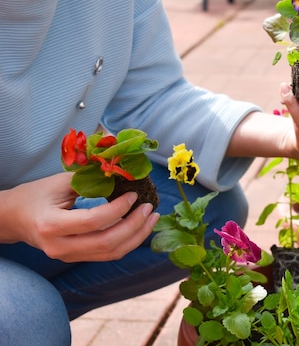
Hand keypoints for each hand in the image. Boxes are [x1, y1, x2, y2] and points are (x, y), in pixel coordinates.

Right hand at [0, 173, 158, 261]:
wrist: (12, 219)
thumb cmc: (35, 195)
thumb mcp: (58, 182)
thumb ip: (90, 179)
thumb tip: (123, 172)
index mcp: (52, 225)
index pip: (94, 221)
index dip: (119, 209)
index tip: (134, 195)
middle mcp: (60, 247)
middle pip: (107, 243)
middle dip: (135, 225)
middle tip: (150, 207)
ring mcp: (68, 256)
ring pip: (111, 253)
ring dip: (137, 236)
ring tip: (152, 218)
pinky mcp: (76, 258)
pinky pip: (107, 254)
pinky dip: (128, 241)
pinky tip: (139, 227)